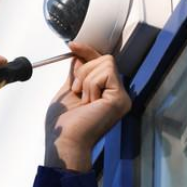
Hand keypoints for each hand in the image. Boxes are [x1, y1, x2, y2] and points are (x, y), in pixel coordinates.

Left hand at [45, 42, 130, 171]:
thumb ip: (76, 73)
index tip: (72, 45)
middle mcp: (116, 93)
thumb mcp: (69, 90)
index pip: (101, 62)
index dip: (87, 51)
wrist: (66, 140)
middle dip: (84, 70)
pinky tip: (90, 102)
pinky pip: (106, 73)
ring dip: (86, 80)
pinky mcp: (120, 98)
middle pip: (104, 58)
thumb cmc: (65, 123)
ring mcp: (121, 96)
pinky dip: (92, 84)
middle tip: (77, 90)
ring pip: (105, 63)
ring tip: (84, 99)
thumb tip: (78, 56)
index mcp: (105, 92)